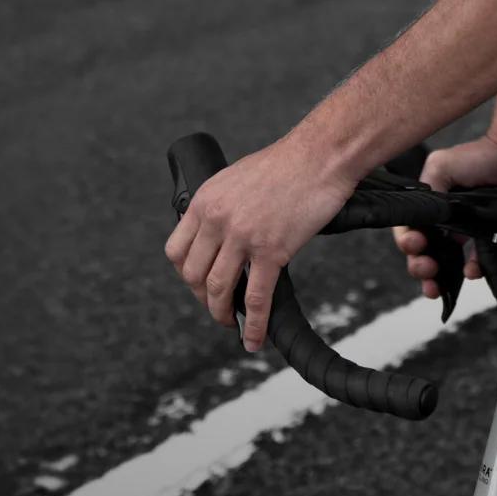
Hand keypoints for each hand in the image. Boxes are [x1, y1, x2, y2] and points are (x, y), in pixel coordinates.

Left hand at [163, 138, 355, 352]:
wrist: (320, 156)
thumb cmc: (287, 165)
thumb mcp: (236, 179)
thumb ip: (222, 207)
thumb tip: (219, 236)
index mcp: (205, 201)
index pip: (176, 250)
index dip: (184, 275)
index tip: (198, 284)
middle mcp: (217, 219)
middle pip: (192, 275)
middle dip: (201, 299)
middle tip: (217, 306)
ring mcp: (243, 236)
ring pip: (218, 289)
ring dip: (221, 314)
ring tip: (231, 324)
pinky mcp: (272, 250)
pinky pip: (256, 298)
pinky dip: (253, 325)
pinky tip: (254, 339)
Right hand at [393, 138, 496, 298]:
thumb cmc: (479, 156)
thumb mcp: (442, 167)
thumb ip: (429, 193)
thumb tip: (423, 220)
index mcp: (428, 201)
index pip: (408, 229)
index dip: (408, 243)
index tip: (416, 247)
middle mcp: (443, 216)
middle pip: (424, 250)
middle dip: (419, 266)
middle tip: (426, 271)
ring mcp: (463, 226)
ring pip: (446, 260)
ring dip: (439, 277)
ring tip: (439, 287)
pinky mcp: (485, 233)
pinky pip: (475, 258)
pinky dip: (472, 269)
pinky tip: (471, 271)